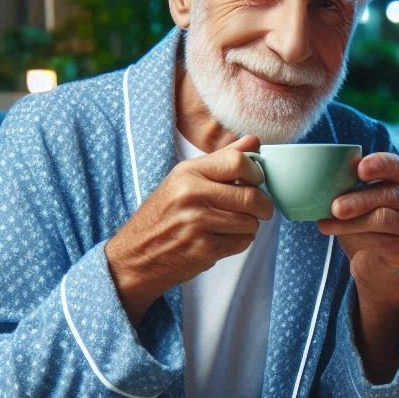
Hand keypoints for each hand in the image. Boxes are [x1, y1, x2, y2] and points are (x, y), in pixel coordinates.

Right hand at [105, 134, 272, 323]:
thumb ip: (221, 160)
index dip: (256, 173)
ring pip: (251, 222)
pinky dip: (240, 242)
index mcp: (188, 173)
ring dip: (249, 226)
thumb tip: (254, 141)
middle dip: (263, 206)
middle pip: (252, 196)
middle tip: (259, 209)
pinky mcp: (204, 249)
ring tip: (231, 225)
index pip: (238, 162)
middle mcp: (192, 194)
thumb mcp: (184, 180)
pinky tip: (223, 239)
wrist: (135, 256)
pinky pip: (243, 242)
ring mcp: (198, 223)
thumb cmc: (163, 216)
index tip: (256, 181)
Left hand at [319, 152, 398, 298]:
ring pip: (383, 218)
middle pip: (388, 194)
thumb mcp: (348, 201)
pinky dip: (359, 240)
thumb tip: (310, 176)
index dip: (379, 165)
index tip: (359, 169)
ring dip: (352, 223)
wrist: (370, 261)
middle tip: (335, 207)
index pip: (393, 165)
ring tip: (325, 225)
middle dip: (360, 200)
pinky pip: (383, 241)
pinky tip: (341, 240)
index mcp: (397, 179)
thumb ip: (340, 187)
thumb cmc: (357, 222)